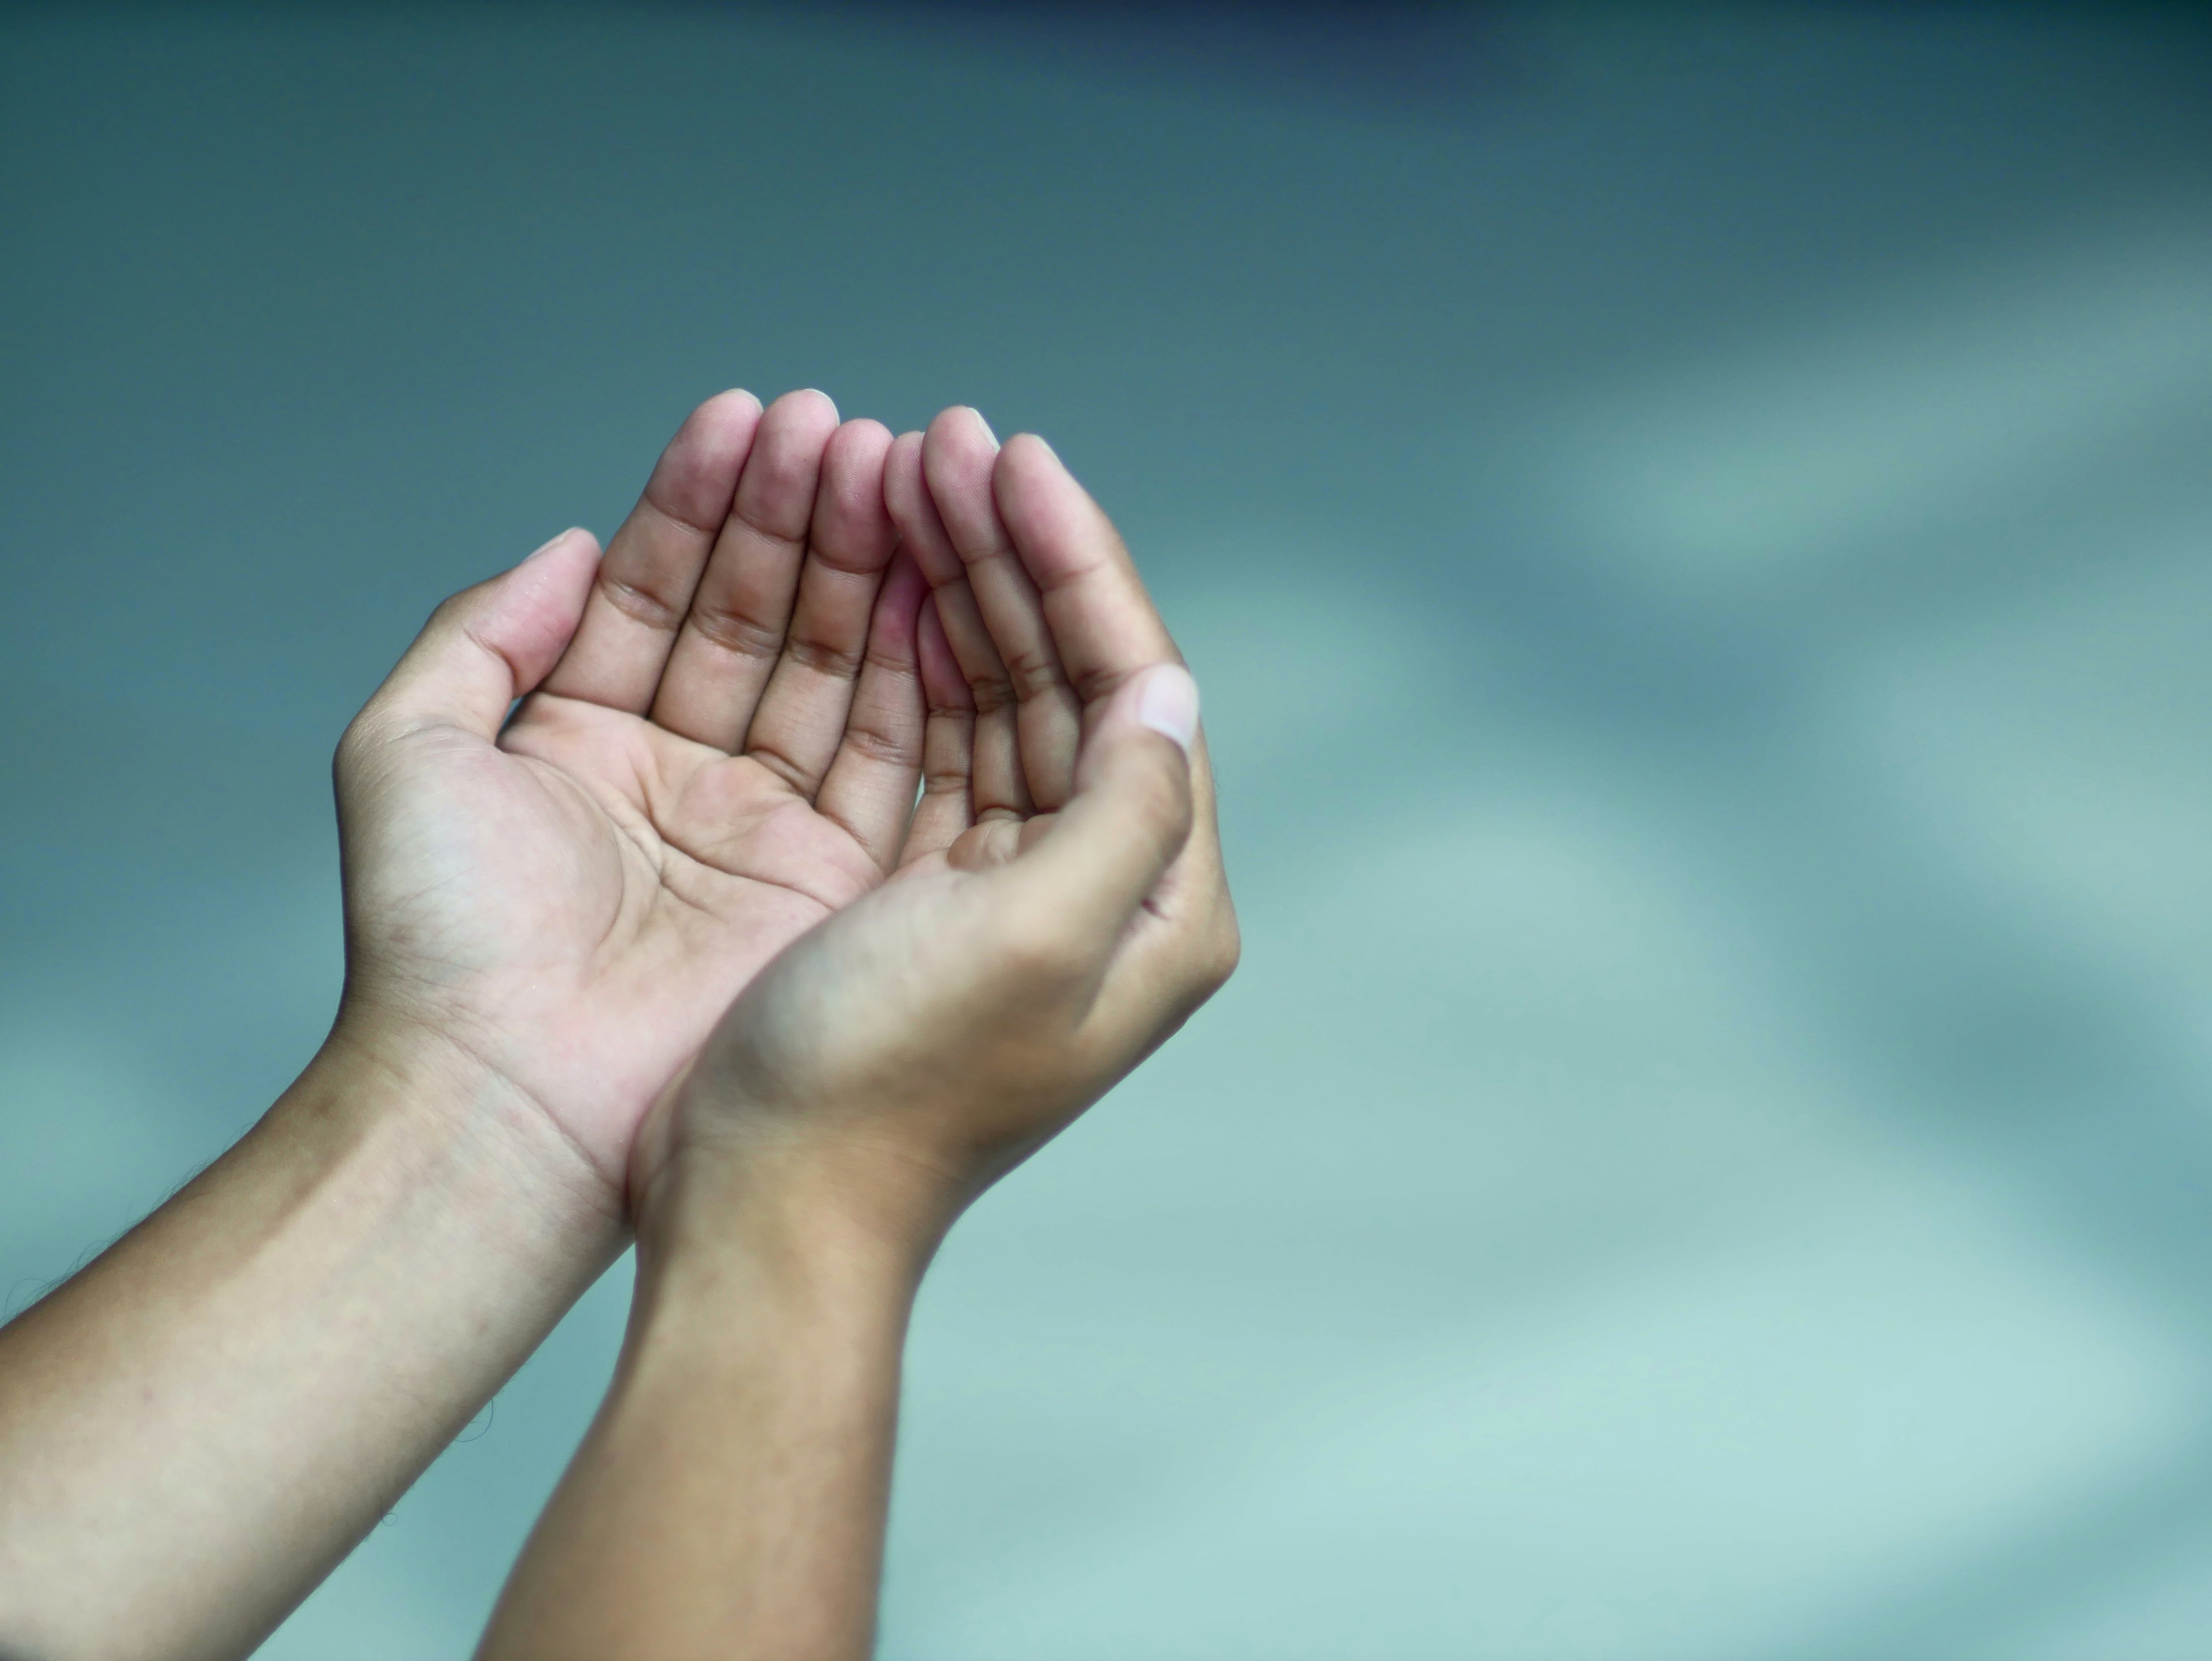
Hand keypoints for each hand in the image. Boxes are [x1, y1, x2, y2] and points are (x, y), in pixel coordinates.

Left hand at [333, 389, 931, 1204]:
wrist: (507, 1095)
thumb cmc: (439, 940)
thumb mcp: (407, 747)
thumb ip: (482, 632)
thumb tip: (567, 542)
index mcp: (581, 742)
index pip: (656, 591)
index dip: (698, 502)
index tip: (742, 418)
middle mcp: (678, 777)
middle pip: (754, 616)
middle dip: (793, 515)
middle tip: (835, 427)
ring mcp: (760, 828)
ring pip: (825, 667)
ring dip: (857, 565)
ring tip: (885, 466)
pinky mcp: (828, 883)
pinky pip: (881, 754)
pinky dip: (907, 665)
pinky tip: (920, 577)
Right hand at [632, 409, 1238, 1244]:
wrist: (768, 1207)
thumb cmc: (884, 1089)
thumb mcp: (1033, 938)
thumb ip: (1124, 808)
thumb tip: (1171, 693)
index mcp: (1155, 903)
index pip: (1134, 688)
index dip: (1079, 564)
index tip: (1014, 460)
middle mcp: (1101, 890)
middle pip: (1070, 678)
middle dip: (1013, 554)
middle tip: (946, 440)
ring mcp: (1016, 887)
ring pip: (1001, 696)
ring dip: (962, 588)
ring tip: (905, 477)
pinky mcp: (932, 894)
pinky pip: (938, 743)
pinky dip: (914, 659)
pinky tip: (887, 585)